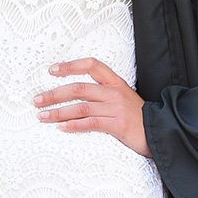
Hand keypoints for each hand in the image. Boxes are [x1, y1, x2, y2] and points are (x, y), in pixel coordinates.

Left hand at [34, 57, 148, 156]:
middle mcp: (114, 92)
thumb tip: (74, 94)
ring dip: (58, 112)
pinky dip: (74, 126)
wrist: (161, 131)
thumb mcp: (123, 97)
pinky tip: (61, 128)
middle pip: (79, 88)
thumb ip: (103, 93)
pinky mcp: (118, 125)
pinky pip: (91, 123)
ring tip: (42, 116)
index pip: (92, 65)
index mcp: (115, 82)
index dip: (71, 66)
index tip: (52, 70)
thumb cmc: (138, 117)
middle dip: (54, 93)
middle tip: (37, 100)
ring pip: (81, 107)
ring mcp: (116, 108)